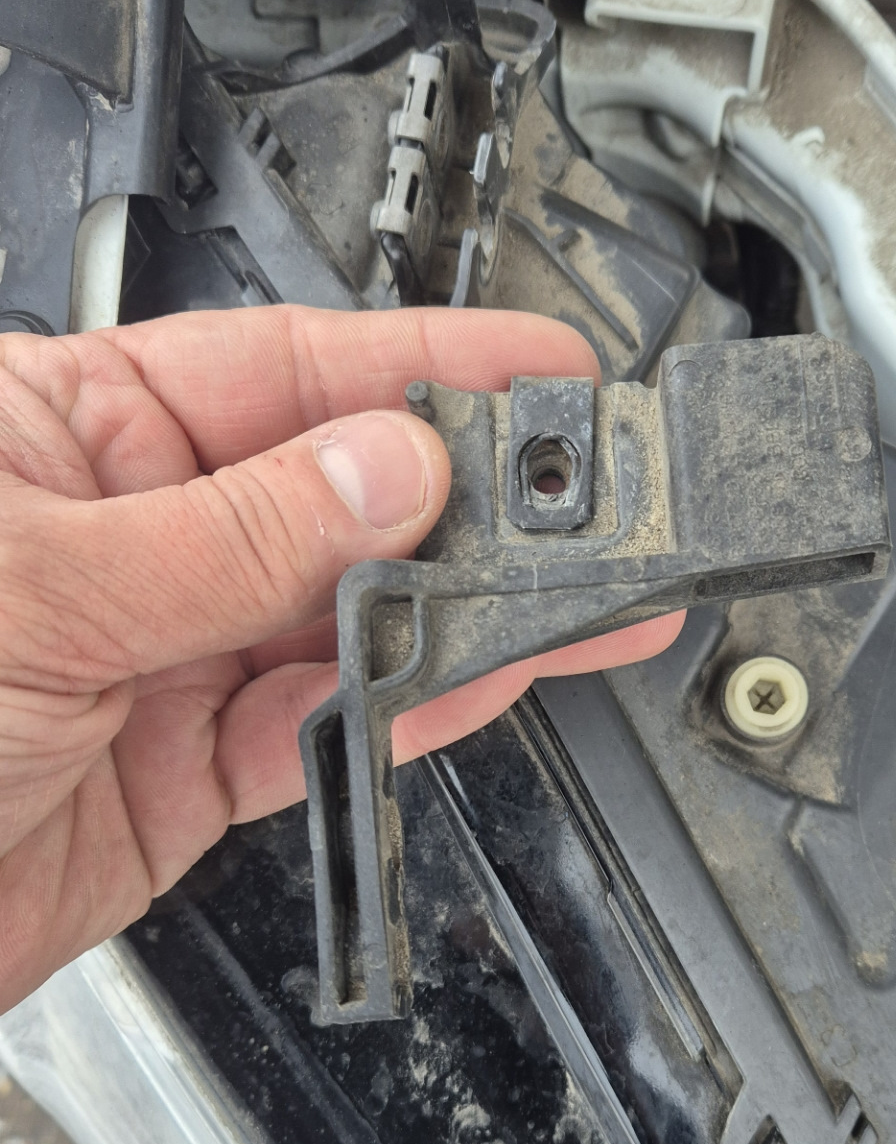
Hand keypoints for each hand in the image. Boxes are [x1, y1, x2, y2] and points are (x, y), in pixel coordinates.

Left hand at [0, 304, 682, 1011]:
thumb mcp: (42, 584)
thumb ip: (236, 533)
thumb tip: (383, 472)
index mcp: (62, 428)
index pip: (279, 372)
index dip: (421, 367)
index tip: (539, 371)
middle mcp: (117, 535)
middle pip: (331, 498)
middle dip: (467, 500)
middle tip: (592, 501)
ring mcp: (149, 659)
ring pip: (340, 621)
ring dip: (458, 615)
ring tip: (571, 600)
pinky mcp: (172, 775)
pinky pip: (314, 731)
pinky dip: (396, 714)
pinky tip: (469, 682)